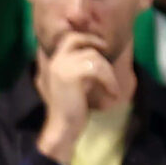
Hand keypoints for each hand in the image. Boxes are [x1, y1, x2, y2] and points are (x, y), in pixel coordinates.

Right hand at [36, 31, 118, 162]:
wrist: (63, 127)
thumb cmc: (71, 108)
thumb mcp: (75, 82)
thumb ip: (79, 67)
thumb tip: (96, 53)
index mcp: (53, 63)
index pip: (68, 39)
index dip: (85, 37)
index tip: (99, 45)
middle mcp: (55, 62)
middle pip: (77, 39)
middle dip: (93, 41)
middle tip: (106, 48)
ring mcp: (61, 67)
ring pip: (92, 56)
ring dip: (107, 71)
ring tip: (112, 87)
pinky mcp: (70, 75)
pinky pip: (97, 69)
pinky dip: (109, 81)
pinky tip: (112, 93)